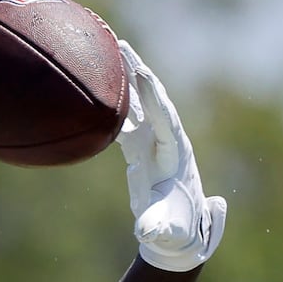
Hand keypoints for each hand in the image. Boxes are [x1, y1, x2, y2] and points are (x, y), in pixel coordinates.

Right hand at [118, 43, 225, 271]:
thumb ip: (159, 229)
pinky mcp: (142, 146)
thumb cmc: (175, 233)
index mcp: (175, 156)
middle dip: (138, 74)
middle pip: (152, 100)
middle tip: (121, 46)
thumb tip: (149, 232)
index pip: (165, 119)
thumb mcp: (168, 233)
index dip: (153, 97)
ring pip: (139, 103)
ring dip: (125, 78)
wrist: (179, 234)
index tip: (140, 73)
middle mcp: (167, 141)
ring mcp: (154, 141)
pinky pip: (129, 116)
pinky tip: (103, 81)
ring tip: (111, 51)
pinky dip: (117, 98)